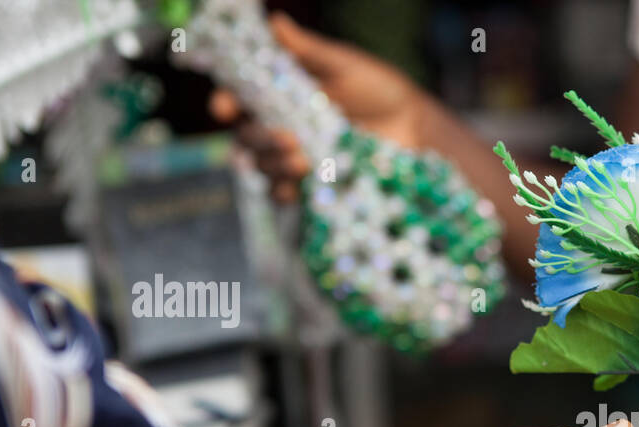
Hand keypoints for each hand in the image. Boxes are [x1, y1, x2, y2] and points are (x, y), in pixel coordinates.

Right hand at [209, 12, 423, 201]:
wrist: (412, 128)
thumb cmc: (377, 88)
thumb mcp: (344, 66)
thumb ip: (309, 51)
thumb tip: (276, 22)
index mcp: (278, 93)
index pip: (238, 98)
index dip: (225, 103)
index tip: (227, 108)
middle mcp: (280, 124)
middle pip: (246, 136)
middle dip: (257, 139)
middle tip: (286, 139)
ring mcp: (294, 156)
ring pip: (262, 166)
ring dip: (272, 166)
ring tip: (301, 161)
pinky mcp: (311, 183)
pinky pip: (284, 193)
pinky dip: (284, 191)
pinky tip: (297, 186)